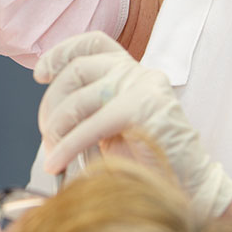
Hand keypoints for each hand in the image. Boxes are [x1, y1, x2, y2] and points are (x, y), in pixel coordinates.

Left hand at [33, 31, 231, 216]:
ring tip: (54, 152)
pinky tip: (56, 162)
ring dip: (57, 128)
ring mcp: (143, 88)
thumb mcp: (112, 123)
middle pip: (76, 70)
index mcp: (131, 70)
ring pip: (80, 98)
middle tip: (47, 134)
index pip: (93, 42)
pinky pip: (91, 126)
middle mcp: (138, 72)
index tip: (40, 73)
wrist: (191, 188)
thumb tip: (48, 111)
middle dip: (52, 103)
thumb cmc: (147, 159)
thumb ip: (89, 106)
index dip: (61, 52)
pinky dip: (67, 146)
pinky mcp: (144, 111)